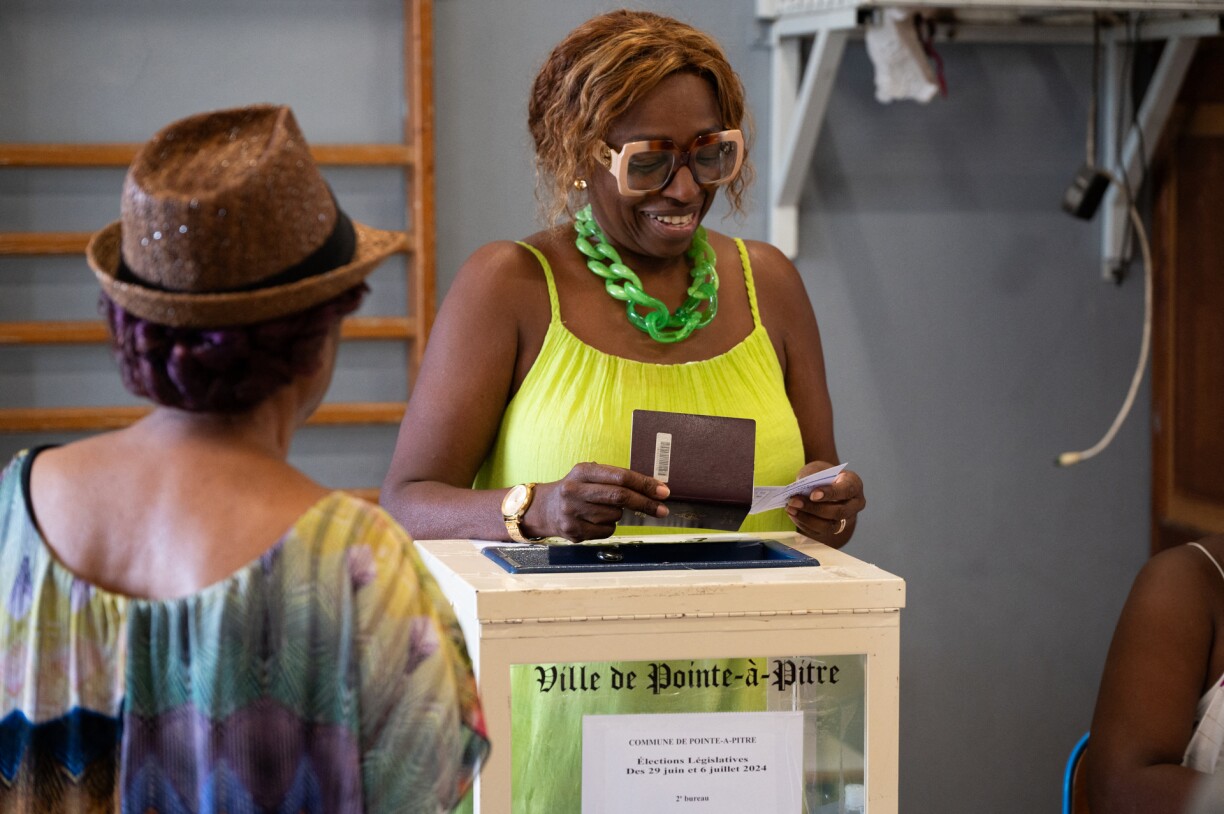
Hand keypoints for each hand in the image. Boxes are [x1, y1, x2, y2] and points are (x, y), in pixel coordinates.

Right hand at [525, 463, 669, 541]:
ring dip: (619, 514)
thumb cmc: (577, 490)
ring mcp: (572, 512)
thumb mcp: (590, 475)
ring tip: (602, 509)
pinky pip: (607, 530)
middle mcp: (574, 490)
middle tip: (662, 509)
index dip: (645, 484)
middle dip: (645, 503)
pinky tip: (595, 520)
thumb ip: (616, 479)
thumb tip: (654, 489)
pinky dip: (608, 526)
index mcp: (582, 472)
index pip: (621, 476)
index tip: (663, 491)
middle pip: (620, 497)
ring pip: (615, 516)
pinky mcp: (574, 531)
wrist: (545, 509)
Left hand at [786, 461, 864, 546]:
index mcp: (854, 484)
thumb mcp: (816, 469)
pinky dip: (804, 523)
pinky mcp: (834, 529)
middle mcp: (855, 504)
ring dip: (807, 518)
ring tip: (790, 508)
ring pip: (829, 526)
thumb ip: (811, 478)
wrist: (823, 483)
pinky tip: (793, 514)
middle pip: (838, 512)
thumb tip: (799, 490)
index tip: (812, 494)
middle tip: (794, 501)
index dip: (830, 493)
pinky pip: (820, 532)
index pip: (846, 490)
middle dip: (814, 508)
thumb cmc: (820, 474)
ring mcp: (846, 519)